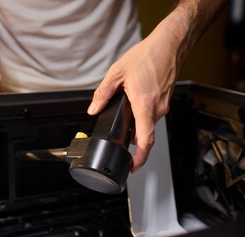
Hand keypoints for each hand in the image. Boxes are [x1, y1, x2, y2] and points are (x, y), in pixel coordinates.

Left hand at [87, 33, 176, 171]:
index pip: (145, 140)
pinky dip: (143, 114)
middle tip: (120, 136)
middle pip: (145, 133)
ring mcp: (163, 105)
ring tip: (126, 113)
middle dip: (132, 139)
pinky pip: (153, 114)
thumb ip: (103, 94)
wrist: (168, 45)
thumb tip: (93, 109)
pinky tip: (135, 102)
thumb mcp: (117, 73)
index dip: (140, 157)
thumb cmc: (147, 56)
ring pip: (148, 123)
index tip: (133, 166)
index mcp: (144, 104)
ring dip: (137, 124)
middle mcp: (157, 108)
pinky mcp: (165, 100)